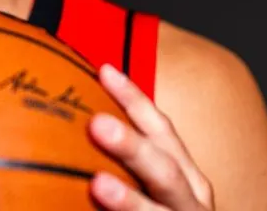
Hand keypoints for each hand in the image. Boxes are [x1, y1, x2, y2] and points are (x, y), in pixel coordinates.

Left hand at [88, 64, 213, 210]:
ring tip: (98, 186)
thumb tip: (74, 122)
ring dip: (130, 201)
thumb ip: (126, 160)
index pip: (161, 129)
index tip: (104, 70)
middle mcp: (191, 202)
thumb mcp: (153, 186)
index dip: (135, 98)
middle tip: (96, 123)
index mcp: (185, 175)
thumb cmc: (161, 210)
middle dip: (133, 146)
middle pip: (164, 169)